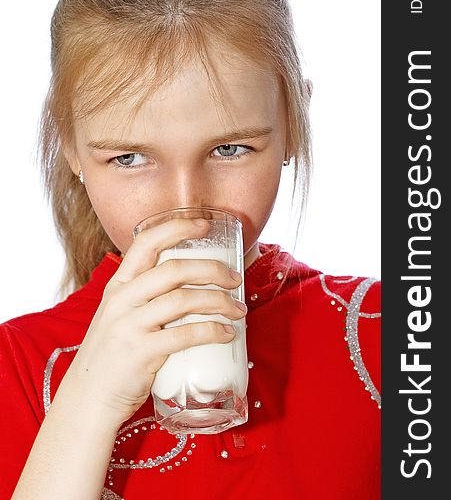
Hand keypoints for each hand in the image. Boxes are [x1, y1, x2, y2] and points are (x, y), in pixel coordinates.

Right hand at [64, 218, 244, 426]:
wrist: (87, 399)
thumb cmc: (113, 355)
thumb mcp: (120, 315)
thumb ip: (145, 296)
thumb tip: (191, 283)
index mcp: (118, 285)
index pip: (146, 243)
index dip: (177, 228)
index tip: (205, 225)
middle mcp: (121, 299)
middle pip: (173, 269)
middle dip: (211, 269)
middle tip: (235, 278)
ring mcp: (128, 325)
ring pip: (183, 300)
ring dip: (219, 301)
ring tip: (239, 309)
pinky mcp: (140, 353)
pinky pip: (184, 335)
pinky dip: (211, 331)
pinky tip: (227, 333)